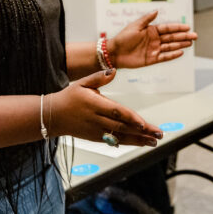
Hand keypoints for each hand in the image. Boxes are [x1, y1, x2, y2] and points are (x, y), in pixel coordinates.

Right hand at [49, 70, 163, 146]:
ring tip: (154, 141)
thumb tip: (113, 71)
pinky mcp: (96, 138)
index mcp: (95, 105)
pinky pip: (114, 141)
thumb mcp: (82, 83)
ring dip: (139, 140)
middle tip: (158, 133)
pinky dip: (128, 142)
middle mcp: (97, 120)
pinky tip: (141, 143)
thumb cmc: (70, 97)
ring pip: (120, 136)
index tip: (143, 123)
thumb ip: (99, 78)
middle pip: (122, 126)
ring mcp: (96, 131)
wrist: (53, 116)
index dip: (131, 118)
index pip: (116, 112)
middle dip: (142, 131)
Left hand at [109, 11, 195, 68]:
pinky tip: (181, 52)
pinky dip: (172, 55)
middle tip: (195, 36)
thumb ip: (147, 19)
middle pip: (172, 37)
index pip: (168, 28)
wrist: (115, 52)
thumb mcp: (135, 26)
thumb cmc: (123, 38)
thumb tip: (157, 10)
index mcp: (151, 30)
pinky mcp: (152, 59)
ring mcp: (154, 49)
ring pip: (170, 46)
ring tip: (191, 43)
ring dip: (181, 45)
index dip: (178, 28)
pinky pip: (164, 56)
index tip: (188, 27)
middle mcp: (154, 39)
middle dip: (183, 36)